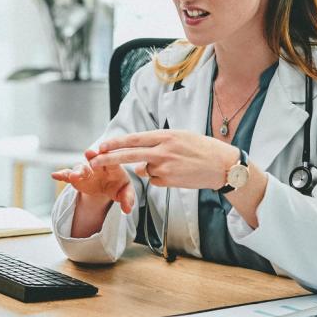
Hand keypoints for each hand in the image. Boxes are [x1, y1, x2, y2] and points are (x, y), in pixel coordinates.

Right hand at [51, 147, 134, 212]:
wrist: (106, 187)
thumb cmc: (118, 186)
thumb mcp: (125, 192)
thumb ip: (127, 199)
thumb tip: (127, 209)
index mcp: (114, 167)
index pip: (111, 161)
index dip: (108, 157)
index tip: (104, 153)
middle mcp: (98, 166)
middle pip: (95, 160)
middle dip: (92, 157)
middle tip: (89, 153)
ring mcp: (86, 171)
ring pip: (80, 168)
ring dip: (76, 171)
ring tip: (73, 176)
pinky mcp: (76, 178)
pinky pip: (68, 175)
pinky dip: (62, 175)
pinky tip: (55, 175)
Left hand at [87, 130, 238, 190]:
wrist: (223, 166)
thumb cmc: (202, 149)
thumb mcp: (180, 138)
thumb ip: (157, 145)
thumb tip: (139, 161)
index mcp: (165, 136)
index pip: (134, 139)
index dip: (115, 143)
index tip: (101, 146)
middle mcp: (163, 150)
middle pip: (129, 155)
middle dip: (108, 158)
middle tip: (93, 161)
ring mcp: (165, 167)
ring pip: (144, 170)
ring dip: (151, 169)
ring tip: (175, 165)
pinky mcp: (168, 181)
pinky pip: (154, 180)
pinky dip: (160, 178)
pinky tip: (177, 174)